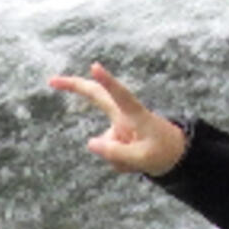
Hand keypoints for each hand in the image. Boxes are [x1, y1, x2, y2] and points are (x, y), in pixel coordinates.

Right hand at [48, 62, 186, 176]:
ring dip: (120, 159)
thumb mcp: (142, 159)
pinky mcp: (115, 136)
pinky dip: (120, 162)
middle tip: (52, 80)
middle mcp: (124, 116)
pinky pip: (109, 155)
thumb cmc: (164, 152)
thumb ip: (116, 153)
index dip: (108, 82)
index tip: (95, 66)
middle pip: (97, 96)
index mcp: (136, 115)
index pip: (121, 96)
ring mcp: (118, 126)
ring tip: (140, 159)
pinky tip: (135, 161)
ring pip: (105, 147)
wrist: (176, 155)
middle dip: (75, 86)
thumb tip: (89, 143)